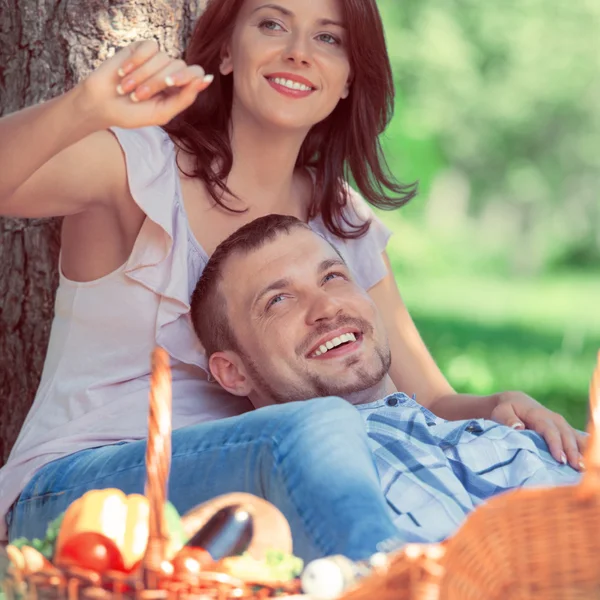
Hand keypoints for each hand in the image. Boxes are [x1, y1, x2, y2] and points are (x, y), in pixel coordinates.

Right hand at [76, 40, 211, 129]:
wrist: (102, 105)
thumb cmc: (132, 114)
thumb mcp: (161, 113)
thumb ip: (185, 98)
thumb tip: (206, 78)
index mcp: (179, 89)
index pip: (195, 74)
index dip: (187, 76)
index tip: (171, 82)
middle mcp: (170, 72)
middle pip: (177, 66)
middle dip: (156, 82)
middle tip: (137, 96)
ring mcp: (156, 60)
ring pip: (162, 57)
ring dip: (142, 75)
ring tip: (126, 88)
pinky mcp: (141, 49)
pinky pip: (149, 47)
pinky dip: (136, 60)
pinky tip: (123, 72)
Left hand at [490, 391, 586, 470]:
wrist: (516, 402)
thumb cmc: (507, 410)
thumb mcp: (502, 412)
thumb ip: (508, 419)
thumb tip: (518, 427)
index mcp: (539, 415)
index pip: (549, 430)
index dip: (555, 444)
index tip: (560, 459)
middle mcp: (554, 419)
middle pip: (566, 435)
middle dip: (572, 451)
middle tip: (577, 468)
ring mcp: (561, 424)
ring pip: (574, 437)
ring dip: (581, 451)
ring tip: (584, 467)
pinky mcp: (564, 430)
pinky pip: (577, 438)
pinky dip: (584, 448)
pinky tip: (587, 460)